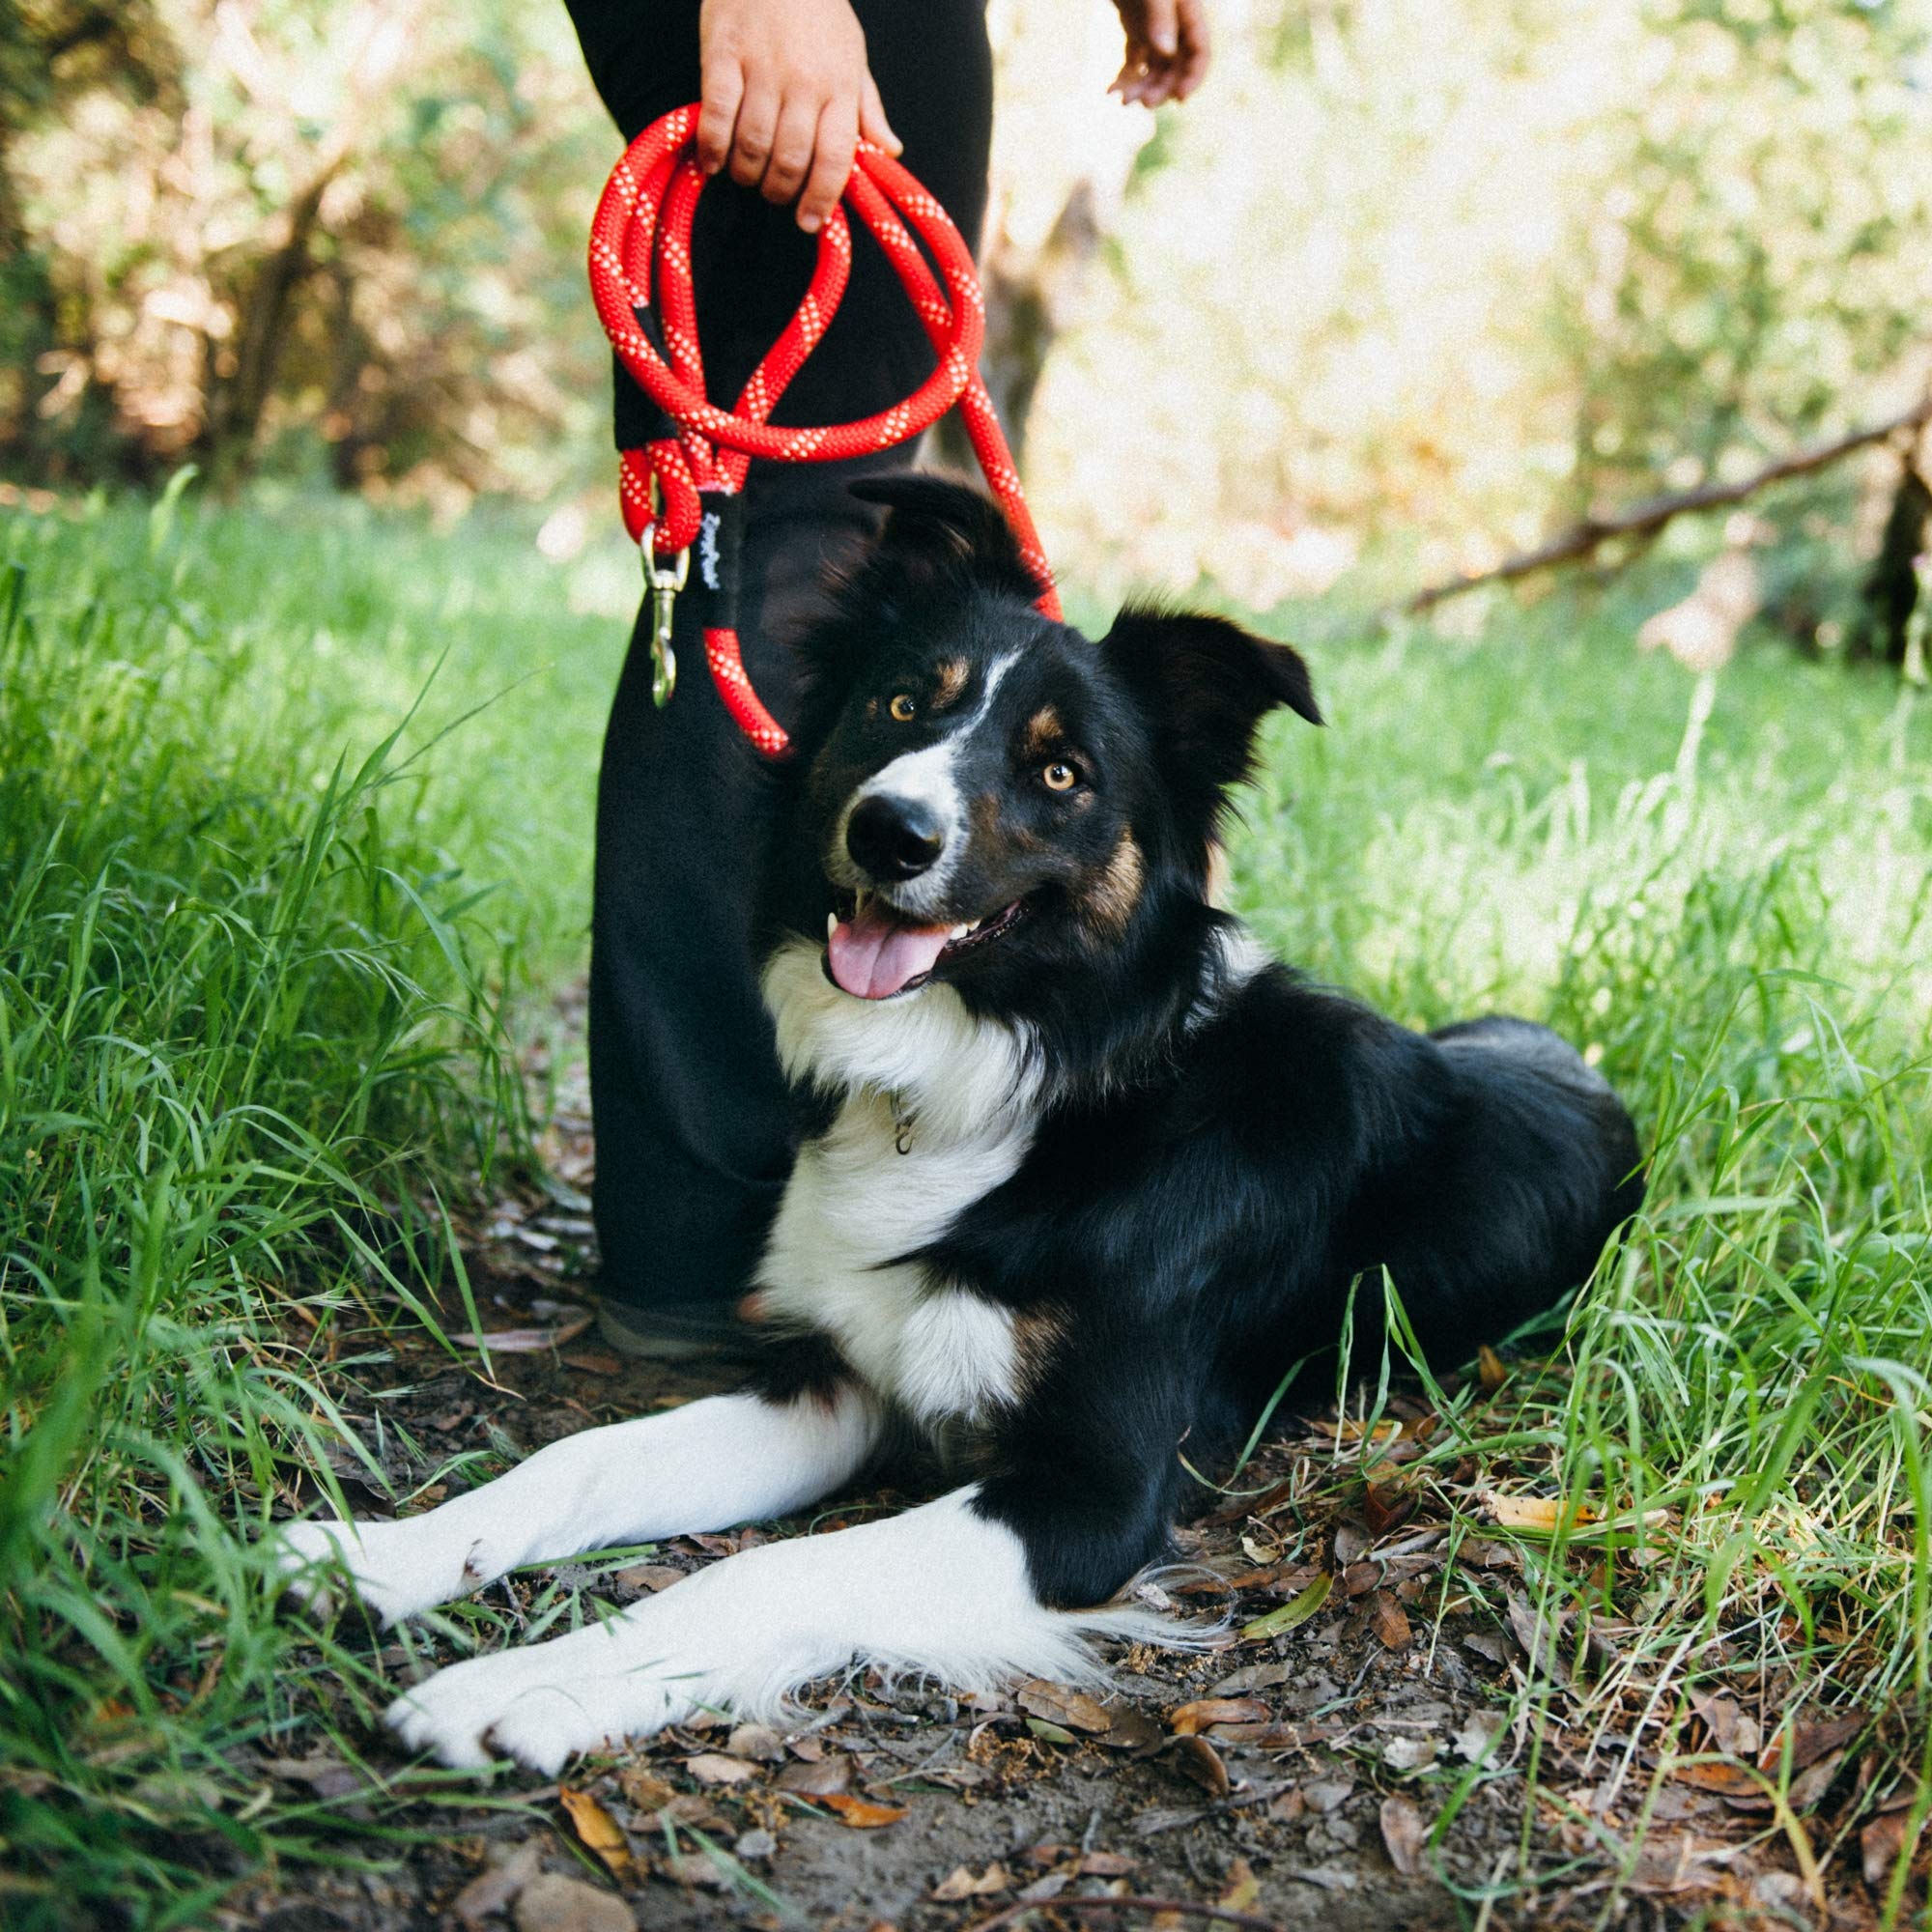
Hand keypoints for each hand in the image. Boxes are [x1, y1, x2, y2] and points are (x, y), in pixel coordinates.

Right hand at [697, 0, 900, 233]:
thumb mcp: (852, 55)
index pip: (836, 158)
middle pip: (791, 160)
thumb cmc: (817, 10)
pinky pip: (718, 114)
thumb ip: (866, 107)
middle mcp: (803, 81)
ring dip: (748, 174)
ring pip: (754, 145)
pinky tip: (714, 163)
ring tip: (747, 176)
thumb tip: (890, 151)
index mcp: (839, 86)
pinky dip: (714, 147)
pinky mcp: (723, 54)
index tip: (810, 221)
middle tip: (775, 196)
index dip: (821, 198)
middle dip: (781, 192)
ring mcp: (762, 68)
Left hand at [1109, 0, 1211, 105]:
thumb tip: (1167, 52)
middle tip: (1145, 102)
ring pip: (1154, 72)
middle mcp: (1175, 28)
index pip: (1200, 54)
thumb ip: (1162, 19)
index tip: (1179, 98)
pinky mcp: (1136, 35)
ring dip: (1141, 89)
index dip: (1193, 79)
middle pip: (1175, 70)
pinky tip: (1110, 91)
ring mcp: (1155, 33)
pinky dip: (1124, 79)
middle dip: (1161, 89)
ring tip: (1124, 101)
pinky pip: (1134, 64)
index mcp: (1189, 15)